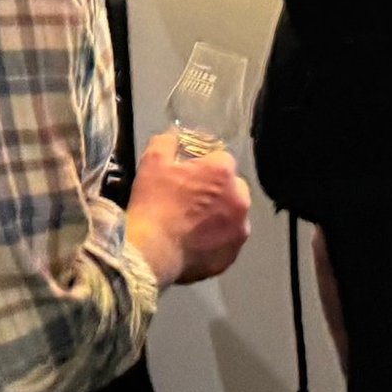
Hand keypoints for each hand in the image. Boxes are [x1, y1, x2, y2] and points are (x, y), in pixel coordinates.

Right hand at [123, 130, 251, 285]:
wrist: (152, 251)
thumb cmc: (154, 204)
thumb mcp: (152, 161)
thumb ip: (167, 142)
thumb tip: (173, 137)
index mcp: (222, 173)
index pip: (222, 158)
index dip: (204, 165)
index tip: (189, 173)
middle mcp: (239, 199)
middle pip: (233, 187)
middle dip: (216, 190)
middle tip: (190, 198)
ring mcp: (239, 230)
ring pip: (232, 215)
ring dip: (218, 215)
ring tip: (191, 223)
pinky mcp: (233, 254)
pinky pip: (227, 241)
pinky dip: (215, 240)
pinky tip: (193, 242)